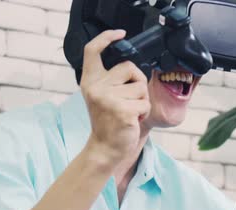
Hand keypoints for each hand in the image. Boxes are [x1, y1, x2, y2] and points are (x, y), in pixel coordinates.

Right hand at [80, 29, 150, 166]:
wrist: (105, 148)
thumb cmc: (109, 122)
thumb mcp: (102, 96)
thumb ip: (111, 80)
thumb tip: (133, 67)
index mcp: (90, 81)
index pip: (92, 51)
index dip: (106, 38)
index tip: (119, 34)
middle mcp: (96, 87)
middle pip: (130, 67)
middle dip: (138, 83)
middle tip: (129, 100)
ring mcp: (108, 99)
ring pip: (141, 88)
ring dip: (142, 101)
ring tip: (129, 113)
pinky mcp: (122, 111)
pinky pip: (145, 104)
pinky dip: (144, 113)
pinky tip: (132, 121)